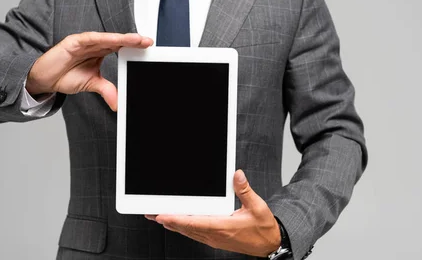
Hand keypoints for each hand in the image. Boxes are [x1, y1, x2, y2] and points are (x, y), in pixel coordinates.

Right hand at [26, 32, 152, 110]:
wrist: (44, 79)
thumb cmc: (65, 76)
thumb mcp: (91, 84)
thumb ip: (106, 90)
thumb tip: (118, 103)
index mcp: (99, 52)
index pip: (120, 47)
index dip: (133, 47)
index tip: (148, 49)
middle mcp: (94, 45)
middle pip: (116, 41)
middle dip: (132, 41)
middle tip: (147, 42)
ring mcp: (84, 42)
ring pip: (106, 38)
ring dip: (121, 38)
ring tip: (136, 40)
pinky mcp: (73, 42)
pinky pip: (90, 39)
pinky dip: (102, 39)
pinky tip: (113, 39)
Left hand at [145, 170, 280, 256]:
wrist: (269, 245)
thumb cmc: (263, 228)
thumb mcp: (257, 206)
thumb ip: (244, 190)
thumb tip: (237, 175)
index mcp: (223, 226)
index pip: (194, 222)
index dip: (176, 218)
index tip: (162, 215)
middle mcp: (215, 235)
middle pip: (186, 228)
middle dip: (168, 220)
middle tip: (152, 213)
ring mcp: (214, 239)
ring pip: (188, 232)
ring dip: (173, 225)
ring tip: (159, 217)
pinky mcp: (215, 240)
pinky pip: (195, 234)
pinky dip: (183, 228)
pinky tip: (177, 224)